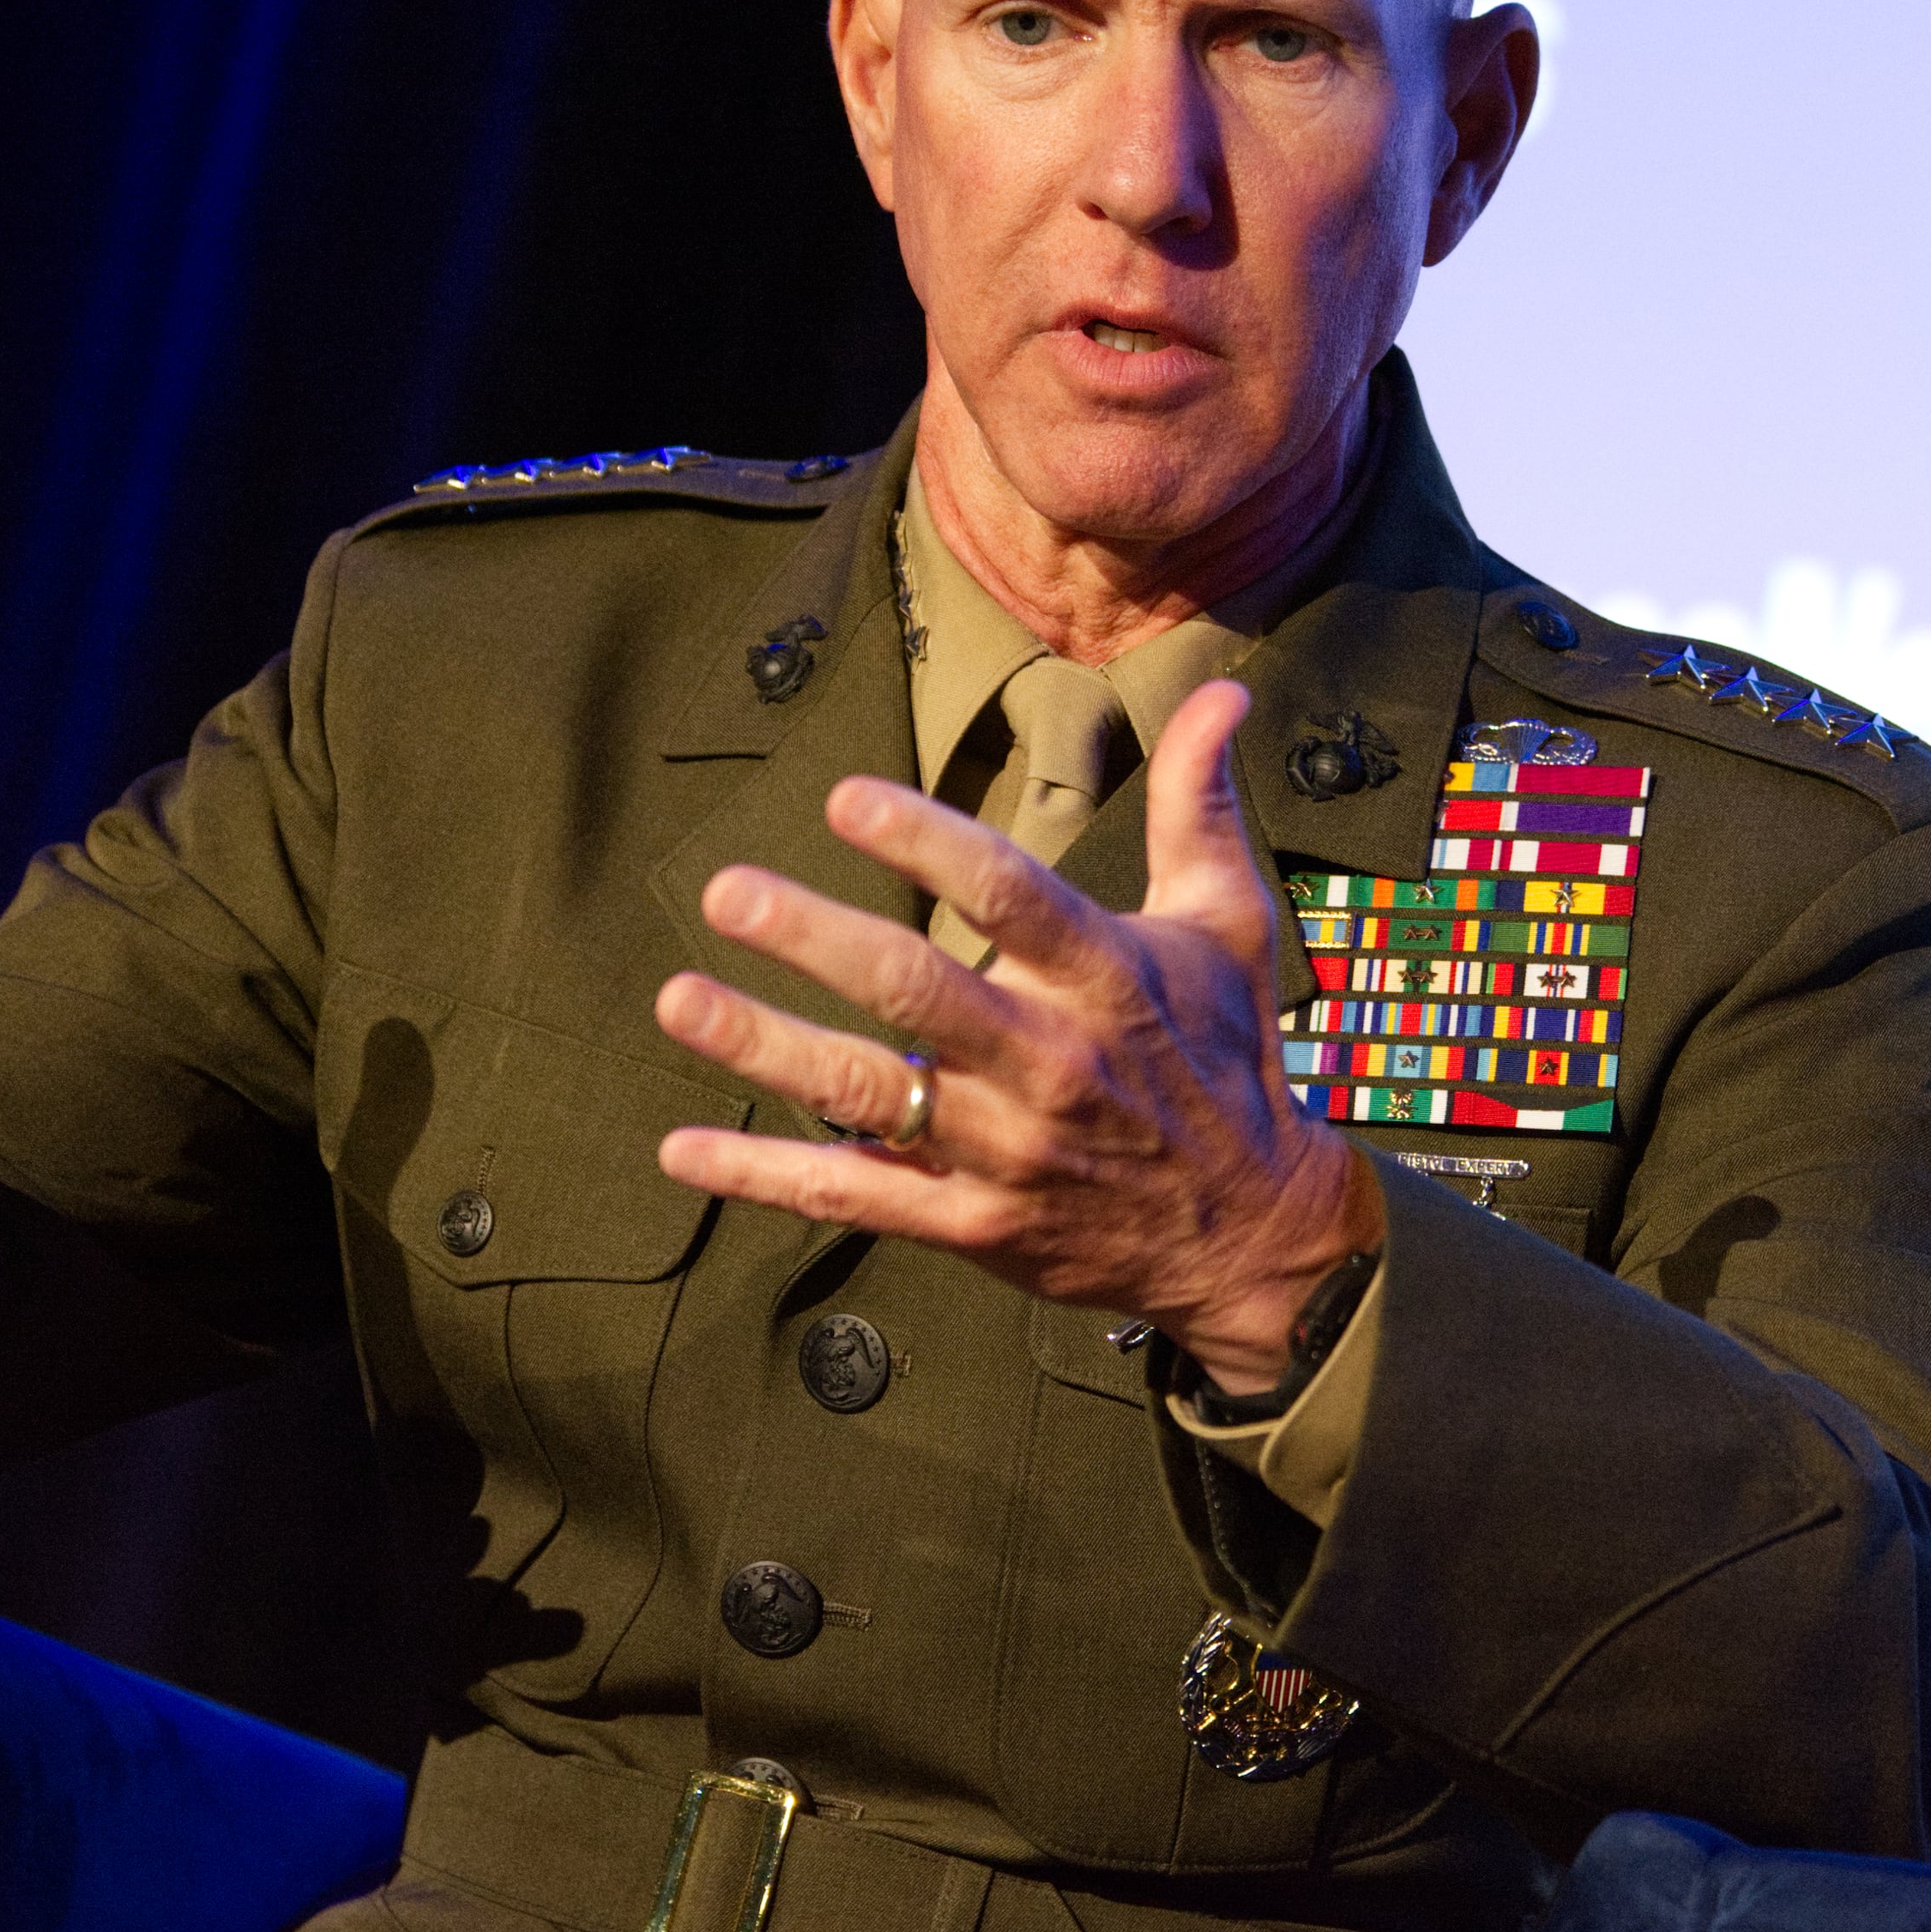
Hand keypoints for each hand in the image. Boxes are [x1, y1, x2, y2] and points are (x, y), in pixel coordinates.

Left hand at [653, 678, 1383, 1393]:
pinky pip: (856, 1194)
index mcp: (1106, 977)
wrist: (1251, 1236)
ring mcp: (1006, 1151)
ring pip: (868, 1094)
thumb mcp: (1229, 926)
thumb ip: (1201, 806)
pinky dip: (766, 1176)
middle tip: (729, 892)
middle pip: (916, 991)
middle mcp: (1050, 1062)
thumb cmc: (1227, 1058)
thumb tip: (1221, 696)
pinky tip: (684, 1151)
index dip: (926, 843)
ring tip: (679, 1002)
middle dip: (814, 939)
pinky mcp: (974, 1224)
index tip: (845, 800)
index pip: (1010, 896)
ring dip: (764, 1047)